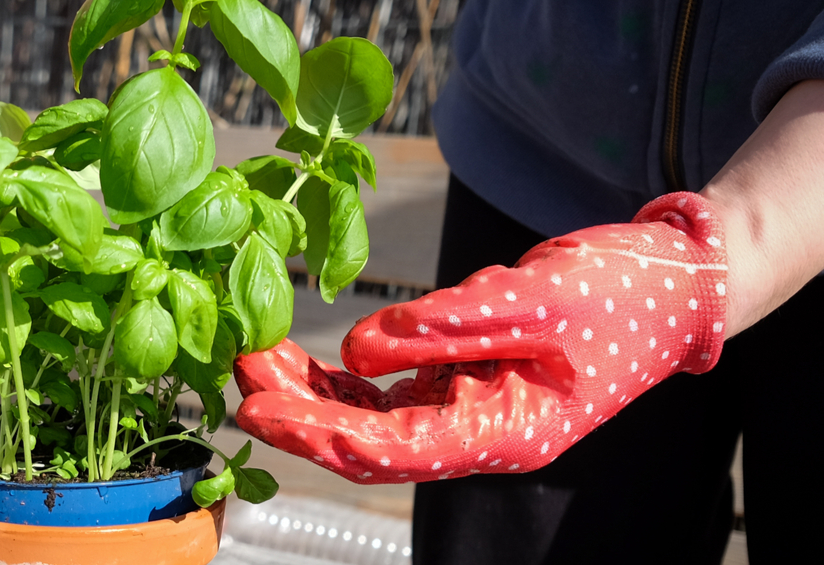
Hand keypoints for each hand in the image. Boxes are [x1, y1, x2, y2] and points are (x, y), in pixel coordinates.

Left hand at [234, 192, 727, 483]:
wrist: (675, 281)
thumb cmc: (622, 292)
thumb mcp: (535, 298)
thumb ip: (446, 326)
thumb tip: (359, 348)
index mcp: (504, 434)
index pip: (389, 450)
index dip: (315, 433)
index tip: (256, 408)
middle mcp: (478, 435)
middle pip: (366, 439)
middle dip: (296, 411)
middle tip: (236, 373)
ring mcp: (467, 411)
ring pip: (369, 418)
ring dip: (308, 393)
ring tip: (253, 357)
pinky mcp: (460, 381)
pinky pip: (385, 393)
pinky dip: (338, 377)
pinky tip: (294, 357)